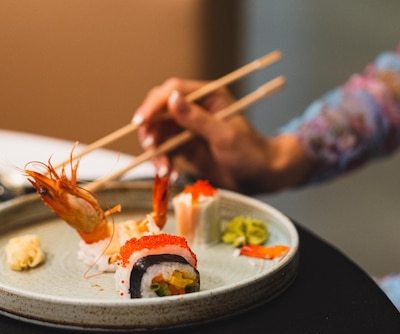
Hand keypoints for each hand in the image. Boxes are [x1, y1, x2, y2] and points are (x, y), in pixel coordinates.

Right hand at [132, 78, 312, 193]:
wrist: (258, 177)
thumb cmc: (249, 152)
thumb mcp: (224, 135)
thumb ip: (197, 118)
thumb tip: (172, 99)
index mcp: (207, 96)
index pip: (173, 91)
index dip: (154, 104)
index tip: (141, 120)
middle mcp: (193, 110)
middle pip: (159, 111)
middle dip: (150, 130)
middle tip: (150, 147)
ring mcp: (186, 130)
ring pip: (158, 134)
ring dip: (156, 152)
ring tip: (164, 170)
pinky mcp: (183, 149)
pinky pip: (164, 152)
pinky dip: (163, 163)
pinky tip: (170, 175)